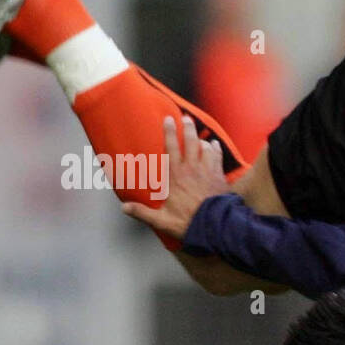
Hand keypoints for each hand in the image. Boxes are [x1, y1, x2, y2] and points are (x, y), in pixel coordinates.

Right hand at [121, 116, 227, 242]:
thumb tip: (124, 208)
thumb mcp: (161, 220)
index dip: (169, 132)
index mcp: (175, 176)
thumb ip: (142, 212)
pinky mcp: (219, 178)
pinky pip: (218, 158)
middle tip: (186, 118)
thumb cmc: (188, 222)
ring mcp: (207, 172)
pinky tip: (215, 146)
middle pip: (190, 142)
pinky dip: (216, 150)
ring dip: (202, 139)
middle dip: (188, 128)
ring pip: (205, 148)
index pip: (171, 148)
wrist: (215, 226)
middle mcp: (191, 170)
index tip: (168, 119)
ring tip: (200, 134)